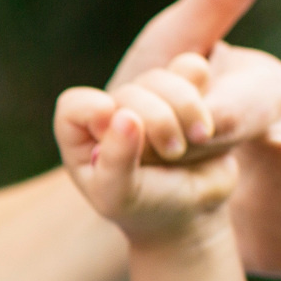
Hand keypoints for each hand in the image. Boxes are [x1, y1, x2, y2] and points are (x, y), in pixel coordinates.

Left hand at [57, 56, 238, 240]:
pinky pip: (191, 70)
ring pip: (161, 78)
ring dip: (185, 108)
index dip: (94, 112)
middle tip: (173, 153)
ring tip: (198, 140)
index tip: (117, 130)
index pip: (74, 106)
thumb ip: (115, 161)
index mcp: (80, 135)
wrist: (193, 210)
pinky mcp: (181, 91)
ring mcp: (147, 98)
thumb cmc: (146, 207)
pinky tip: (206, 129)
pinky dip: (204, 98)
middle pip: (129, 92)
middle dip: (157, 120)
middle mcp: (110, 111)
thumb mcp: (121, 197)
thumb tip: (124, 116)